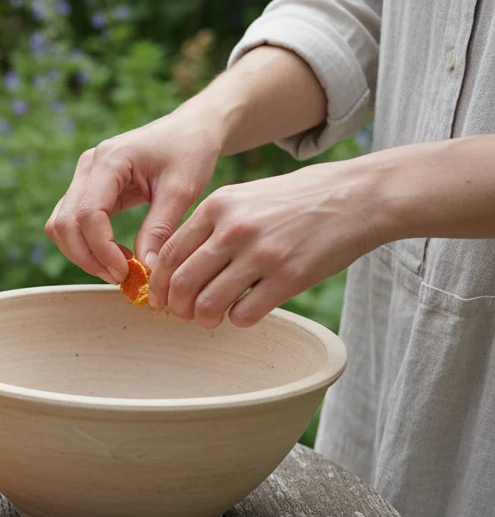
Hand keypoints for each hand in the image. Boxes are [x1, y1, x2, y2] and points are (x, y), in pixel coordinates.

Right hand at [45, 110, 222, 284]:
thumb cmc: (190, 152)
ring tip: (118, 268)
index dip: (101, 250)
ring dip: (82, 253)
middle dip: (87, 257)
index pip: (87, 214)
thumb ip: (159, 229)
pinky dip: (85, 244)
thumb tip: (144, 269)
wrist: (191, 130)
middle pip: (64, 223)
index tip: (126, 272)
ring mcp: (84, 175)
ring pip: (60, 226)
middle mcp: (88, 165)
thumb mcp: (182, 191)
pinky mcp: (88, 187)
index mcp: (110, 160)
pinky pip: (71, 222)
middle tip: (120, 277)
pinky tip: (115, 254)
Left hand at [147, 159, 384, 327]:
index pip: (169, 254)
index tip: (162, 298)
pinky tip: (245, 311)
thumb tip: (174, 266)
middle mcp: (234, 229)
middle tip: (184, 314)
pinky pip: (244, 314)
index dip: (159, 283)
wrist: (358, 196)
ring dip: (203, 319)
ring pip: (207, 304)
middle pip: (181, 283)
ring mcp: (262, 254)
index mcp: (218, 206)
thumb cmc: (296, 200)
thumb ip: (210, 226)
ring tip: (211, 318)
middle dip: (176, 307)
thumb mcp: (245, 198)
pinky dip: (238, 320)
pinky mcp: (289, 277)